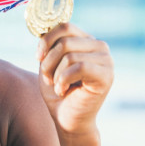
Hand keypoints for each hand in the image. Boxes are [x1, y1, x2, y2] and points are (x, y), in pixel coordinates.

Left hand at [36, 23, 113, 144]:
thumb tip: (43, 28)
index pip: (65, 26)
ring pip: (70, 55)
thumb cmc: (57, 89)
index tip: (38, 56)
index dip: (47, 39)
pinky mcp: (107, 75)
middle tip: (47, 77)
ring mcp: (106, 60)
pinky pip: (80, 67)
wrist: (67, 119)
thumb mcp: (50, 61)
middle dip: (49, 60)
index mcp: (86, 39)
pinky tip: (63, 89)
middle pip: (65, 41)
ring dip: (56, 73)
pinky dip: (64, 79)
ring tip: (56, 85)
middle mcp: (99, 46)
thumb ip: (51, 43)